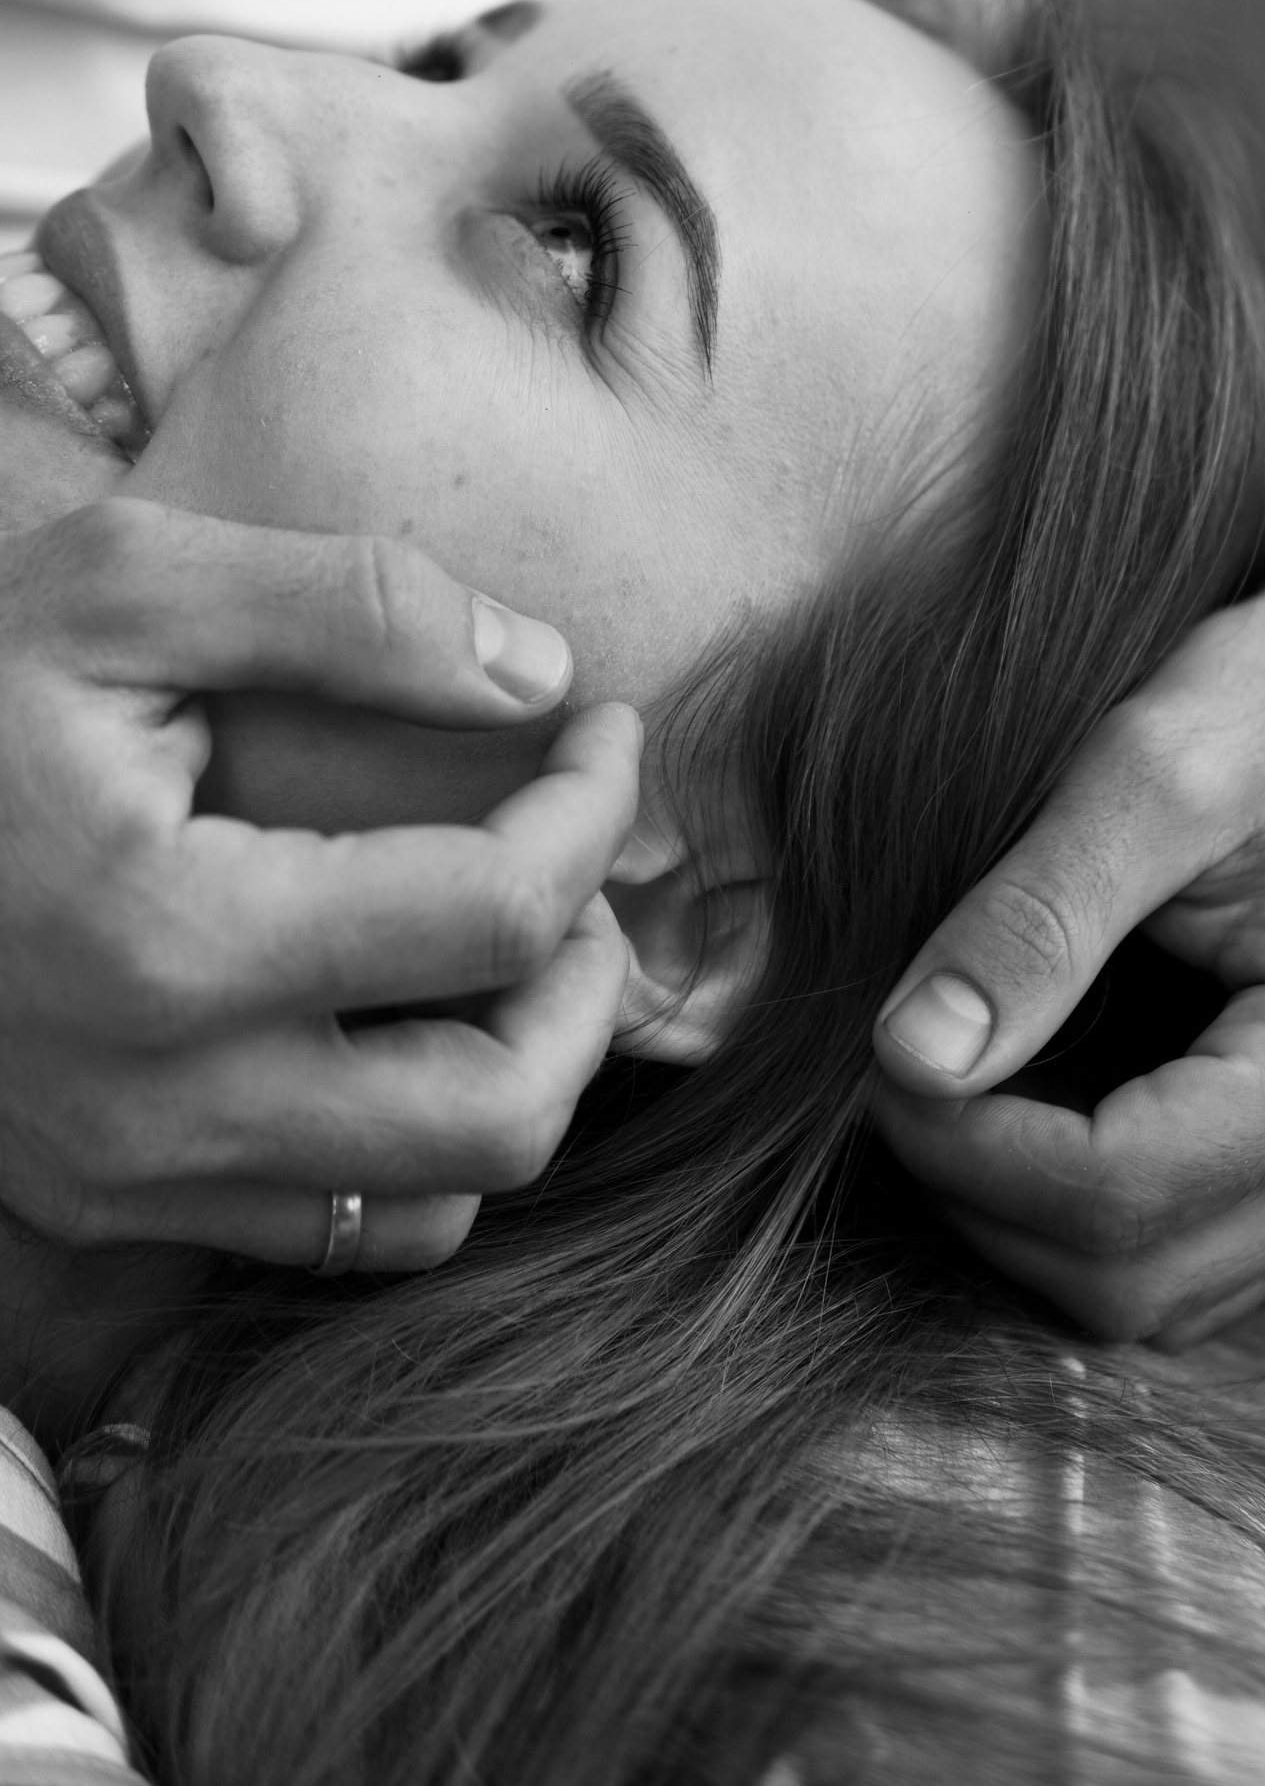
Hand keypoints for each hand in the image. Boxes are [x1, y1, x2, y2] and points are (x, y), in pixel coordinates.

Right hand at [0, 498, 637, 1269]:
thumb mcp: (126, 584)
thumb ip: (346, 607)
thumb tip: (538, 673)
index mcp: (175, 933)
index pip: (494, 909)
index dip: (591, 808)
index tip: (599, 725)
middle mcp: (162, 1098)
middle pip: (499, 1109)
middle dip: (588, 979)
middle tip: (580, 863)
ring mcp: (132, 1176)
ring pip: (433, 1204)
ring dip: (524, 1075)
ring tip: (518, 945)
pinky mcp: (110, 1206)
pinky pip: (335, 1234)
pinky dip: (420, 1145)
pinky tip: (413, 1021)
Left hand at [871, 527, 1264, 1344]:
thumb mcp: (1144, 769)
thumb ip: (1032, 918)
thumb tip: (911, 1059)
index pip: (1121, 1193)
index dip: (968, 1149)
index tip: (881, 1051)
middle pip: (1129, 1282)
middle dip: (981, 1194)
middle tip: (899, 1066)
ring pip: (1144, 1300)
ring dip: (1016, 1219)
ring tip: (952, 1080)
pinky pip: (1171, 1262)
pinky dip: (1067, 1212)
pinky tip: (1018, 1102)